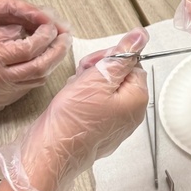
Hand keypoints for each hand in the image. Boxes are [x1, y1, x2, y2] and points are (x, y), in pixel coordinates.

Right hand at [0, 21, 71, 135]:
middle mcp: (4, 79)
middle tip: (67, 34)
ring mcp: (7, 92)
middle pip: (42, 64)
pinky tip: (45, 61)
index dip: (44, 34)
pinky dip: (43, 71)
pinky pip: (32, 85)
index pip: (30, 47)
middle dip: (59, 48)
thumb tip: (17, 29)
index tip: (50, 24)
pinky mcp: (7, 100)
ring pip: (40, 77)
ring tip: (61, 44)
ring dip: (54, 60)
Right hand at [0, 27, 148, 190]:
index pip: (132, 63)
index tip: (93, 64)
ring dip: (87, 83)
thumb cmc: (72, 120)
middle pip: (119, 75)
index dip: (110, 58)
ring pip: (104, 88)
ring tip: (74, 93)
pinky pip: (95, 104)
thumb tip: (140, 36)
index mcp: (137, 98)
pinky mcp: (100, 129)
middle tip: (81, 77)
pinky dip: (82, 99)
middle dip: (98, 71)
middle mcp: (131, 112)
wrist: (50, 154)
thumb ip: (122, 56)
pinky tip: (71, 104)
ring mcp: (116, 123)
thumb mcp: (98, 78)